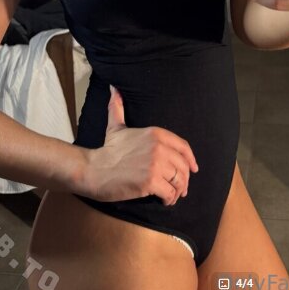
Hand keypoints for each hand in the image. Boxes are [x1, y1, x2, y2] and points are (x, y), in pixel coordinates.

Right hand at [82, 85, 198, 205]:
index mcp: (156, 133)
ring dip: (178, 191)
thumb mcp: (116, 126)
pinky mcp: (150, 181)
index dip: (191, 159)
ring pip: (178, 180)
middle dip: (184, 179)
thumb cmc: (108, 150)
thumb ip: (118, 107)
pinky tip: (165, 201)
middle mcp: (158, 146)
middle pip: (183, 166)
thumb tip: (113, 88)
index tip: (194, 169)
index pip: (183, 147)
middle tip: (181, 188)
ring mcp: (155, 164)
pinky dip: (170, 199)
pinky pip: (170, 192)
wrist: (94, 170)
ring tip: (173, 196)